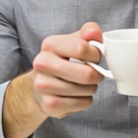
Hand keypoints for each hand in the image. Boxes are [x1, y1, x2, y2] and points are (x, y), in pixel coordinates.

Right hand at [2, 22, 103, 137]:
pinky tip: (77, 94)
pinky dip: (86, 100)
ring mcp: (43, 85)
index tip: (94, 57)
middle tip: (93, 73)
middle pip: (87, 74)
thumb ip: (88, 33)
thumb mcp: (75, 41)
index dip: (96, 54)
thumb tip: (95, 33)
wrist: (41, 84)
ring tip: (83, 84)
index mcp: (50, 44)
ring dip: (91, 88)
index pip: (82, 48)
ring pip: (86, 90)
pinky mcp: (49, 104)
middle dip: (96, 74)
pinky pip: (82, 103)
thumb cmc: (63, 60)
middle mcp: (42, 64)